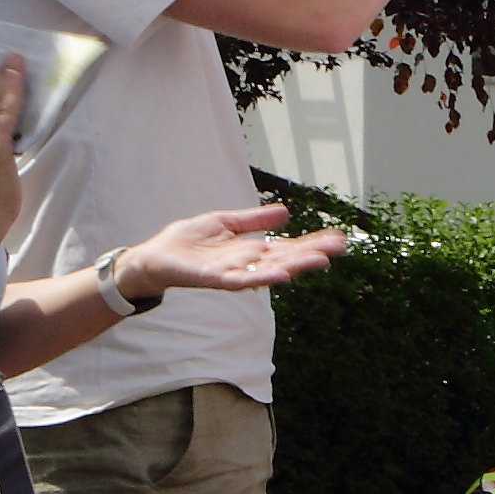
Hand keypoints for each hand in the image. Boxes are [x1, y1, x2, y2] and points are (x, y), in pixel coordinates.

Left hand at [113, 202, 357, 301]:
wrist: (154, 256)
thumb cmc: (187, 241)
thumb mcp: (224, 222)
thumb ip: (253, 219)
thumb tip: (286, 213)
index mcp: (253, 250)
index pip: (289, 246)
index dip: (312, 242)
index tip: (337, 237)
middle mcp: (249, 263)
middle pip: (287, 257)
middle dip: (313, 253)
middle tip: (339, 247)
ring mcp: (234, 272)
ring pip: (271, 270)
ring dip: (296, 266)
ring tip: (320, 261)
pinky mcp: (215, 279)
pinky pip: (243, 280)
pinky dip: (262, 278)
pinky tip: (281, 275)